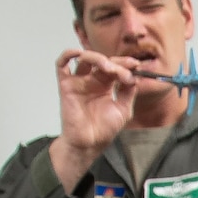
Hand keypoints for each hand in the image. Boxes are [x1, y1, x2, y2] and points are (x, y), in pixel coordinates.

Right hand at [49, 49, 139, 191]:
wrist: (89, 143)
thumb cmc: (104, 130)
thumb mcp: (123, 109)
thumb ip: (128, 92)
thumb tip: (134, 76)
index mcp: (105, 86)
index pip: (115, 68)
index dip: (125, 64)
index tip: (136, 64)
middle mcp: (92, 81)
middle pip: (103, 62)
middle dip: (116, 63)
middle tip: (124, 70)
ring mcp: (79, 82)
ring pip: (85, 59)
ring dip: (97, 58)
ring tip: (108, 67)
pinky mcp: (66, 85)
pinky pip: (62, 65)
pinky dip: (68, 55)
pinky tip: (78, 54)